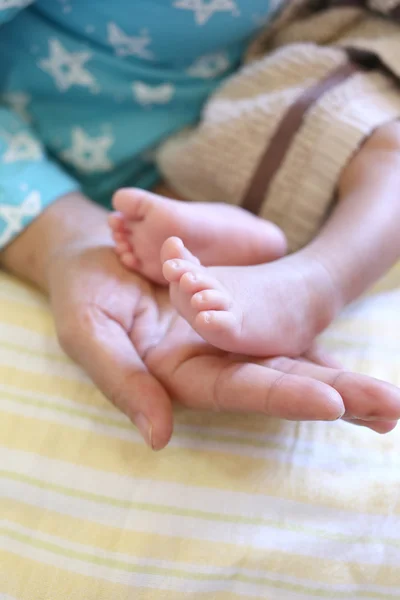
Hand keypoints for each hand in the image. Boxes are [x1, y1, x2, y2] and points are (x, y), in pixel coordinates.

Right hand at [48, 243, 399, 449]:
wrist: (92, 256)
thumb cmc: (82, 297)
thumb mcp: (89, 335)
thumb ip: (123, 382)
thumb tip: (159, 436)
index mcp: (181, 374)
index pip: (240, 389)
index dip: (284, 395)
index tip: (332, 402)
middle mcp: (213, 360)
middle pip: (280, 380)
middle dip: (336, 395)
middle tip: (391, 407)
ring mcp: (229, 335)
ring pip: (291, 357)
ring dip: (341, 374)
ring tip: (390, 398)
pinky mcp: (237, 307)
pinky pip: (282, 325)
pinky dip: (318, 340)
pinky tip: (351, 357)